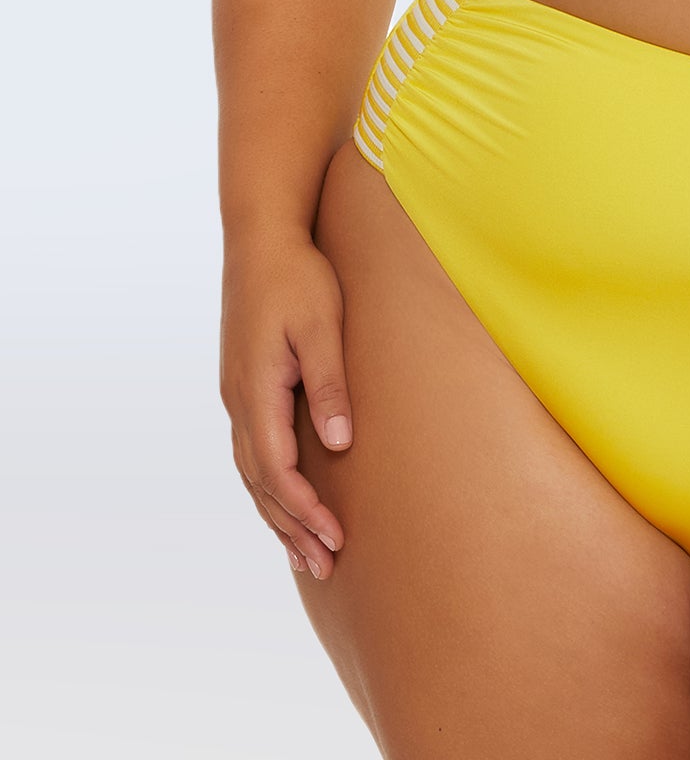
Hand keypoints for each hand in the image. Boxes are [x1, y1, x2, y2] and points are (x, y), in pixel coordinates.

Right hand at [220, 231, 352, 580]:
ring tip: (309, 553)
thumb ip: (329, 382)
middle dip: (292, 529)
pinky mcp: (244, 386)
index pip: (278, 472)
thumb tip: (338, 443)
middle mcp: (239, 401)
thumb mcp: (321, 325)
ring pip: (252, 473)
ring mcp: (237, 395)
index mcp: (256, 390)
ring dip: (278, 515)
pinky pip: (253, 452)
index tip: (336, 538)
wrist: (261, 235)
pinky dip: (269, 486)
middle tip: (326, 566)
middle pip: (260, 484)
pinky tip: (286, 500)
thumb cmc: (299, 275)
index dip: (305, 511)